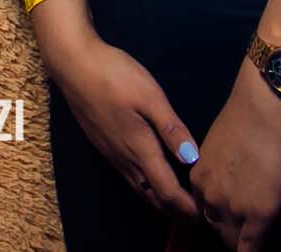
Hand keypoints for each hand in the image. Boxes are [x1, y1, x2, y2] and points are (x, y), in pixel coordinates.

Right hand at [45, 31, 199, 222]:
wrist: (73, 65)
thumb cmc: (114, 76)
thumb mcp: (150, 96)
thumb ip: (171, 129)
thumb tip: (193, 159)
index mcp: (139, 149)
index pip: (167, 192)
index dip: (187, 208)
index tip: (206, 215)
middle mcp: (124, 159)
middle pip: (153, 198)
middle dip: (176, 212)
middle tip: (199, 216)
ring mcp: (112, 154)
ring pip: (140, 190)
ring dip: (161, 202)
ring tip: (181, 204)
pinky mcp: (104, 146)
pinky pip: (130, 179)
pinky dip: (148, 188)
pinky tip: (155, 179)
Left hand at [191, 64, 280, 250]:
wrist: (264, 110)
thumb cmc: (246, 118)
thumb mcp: (219, 146)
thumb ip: (218, 167)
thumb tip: (230, 176)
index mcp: (198, 177)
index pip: (202, 208)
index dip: (218, 212)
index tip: (230, 212)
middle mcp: (208, 196)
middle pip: (214, 225)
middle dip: (228, 227)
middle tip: (246, 223)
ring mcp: (232, 208)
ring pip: (231, 239)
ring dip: (242, 237)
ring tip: (255, 232)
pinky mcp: (258, 216)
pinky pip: (250, 248)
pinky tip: (254, 251)